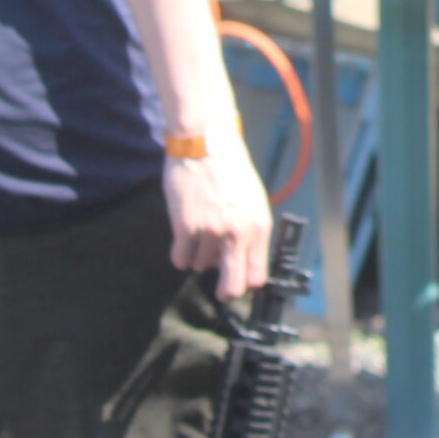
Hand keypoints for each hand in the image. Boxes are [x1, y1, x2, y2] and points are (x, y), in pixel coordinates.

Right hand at [163, 144, 273, 299]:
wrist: (206, 146)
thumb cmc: (231, 170)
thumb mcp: (254, 201)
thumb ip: (250, 232)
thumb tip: (244, 261)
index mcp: (259, 227)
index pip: (258, 274)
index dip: (248, 283)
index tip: (241, 283)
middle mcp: (237, 234)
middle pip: (233, 285)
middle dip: (227, 291)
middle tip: (221, 291)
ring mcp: (211, 233)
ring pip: (201, 267)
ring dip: (199, 257)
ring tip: (200, 233)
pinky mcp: (185, 229)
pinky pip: (180, 259)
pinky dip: (180, 253)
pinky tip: (184, 237)